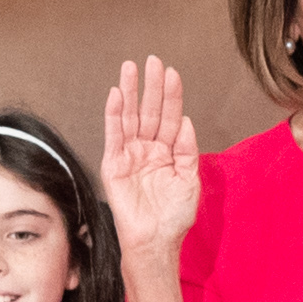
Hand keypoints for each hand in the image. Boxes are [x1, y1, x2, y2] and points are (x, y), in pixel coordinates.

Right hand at [100, 58, 201, 254]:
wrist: (156, 241)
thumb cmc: (174, 216)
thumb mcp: (189, 180)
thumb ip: (187, 150)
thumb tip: (186, 121)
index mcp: (168, 152)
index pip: (170, 117)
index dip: (171, 96)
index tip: (172, 73)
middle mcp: (148, 149)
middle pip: (150, 111)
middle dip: (151, 86)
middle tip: (152, 60)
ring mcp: (130, 155)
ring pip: (130, 117)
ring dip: (129, 92)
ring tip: (130, 68)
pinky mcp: (114, 164)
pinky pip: (113, 135)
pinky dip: (113, 115)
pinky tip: (115, 95)